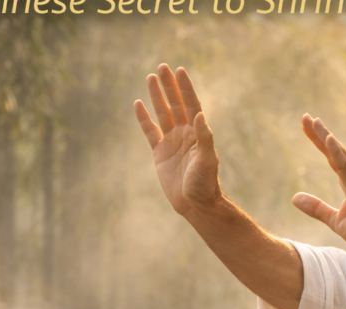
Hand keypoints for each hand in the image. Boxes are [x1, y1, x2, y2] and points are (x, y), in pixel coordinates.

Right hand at [134, 64, 220, 214]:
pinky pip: (150, 132)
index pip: (191, 104)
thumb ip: (204, 138)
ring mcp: (171, 142)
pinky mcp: (160, 154)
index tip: (179, 70)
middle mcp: (185, 134)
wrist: (195, 204)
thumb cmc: (206, 184)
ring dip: (157, 96)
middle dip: (169, 86)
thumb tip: (200, 114)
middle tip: (162, 67)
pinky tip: (138, 103)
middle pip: (176, 104)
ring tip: (150, 77)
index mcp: (197, 133)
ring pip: (162, 114)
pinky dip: (144, 118)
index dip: (185, 88)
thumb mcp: (207, 161)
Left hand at [293, 114, 345, 257]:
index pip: (332, 158)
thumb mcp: (335, 220)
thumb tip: (294, 198)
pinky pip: (345, 167)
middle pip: (335, 150)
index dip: (320, 142)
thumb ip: (316, 208)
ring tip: (313, 121)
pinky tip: (327, 139)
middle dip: (320, 133)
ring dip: (325, 137)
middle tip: (306, 117)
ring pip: (340, 154)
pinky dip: (335, 152)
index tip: (308, 126)